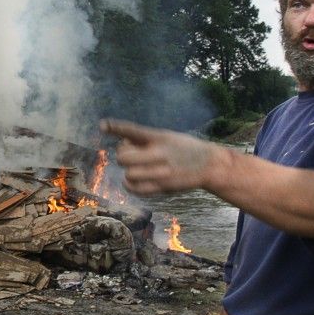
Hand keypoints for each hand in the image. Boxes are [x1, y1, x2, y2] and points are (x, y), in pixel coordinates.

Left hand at [99, 118, 222, 194]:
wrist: (210, 164)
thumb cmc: (183, 148)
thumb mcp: (166, 137)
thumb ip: (144, 139)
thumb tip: (121, 143)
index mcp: (160, 137)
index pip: (134, 130)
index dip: (116, 127)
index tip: (102, 125)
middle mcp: (160, 153)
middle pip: (124, 157)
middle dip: (122, 156)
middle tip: (131, 156)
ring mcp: (162, 171)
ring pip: (128, 174)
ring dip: (127, 172)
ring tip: (135, 169)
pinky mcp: (164, 186)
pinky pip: (137, 189)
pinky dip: (129, 186)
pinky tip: (131, 181)